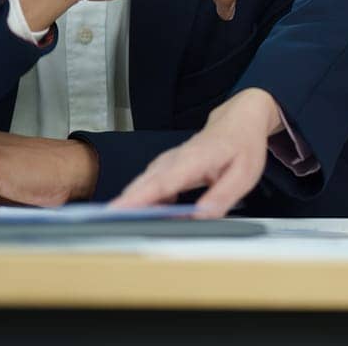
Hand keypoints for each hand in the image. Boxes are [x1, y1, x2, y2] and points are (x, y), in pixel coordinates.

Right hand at [111, 87, 282, 215]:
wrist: (239, 120)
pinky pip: (148, 188)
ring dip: (127, 207)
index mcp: (194, 160)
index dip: (137, 200)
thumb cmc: (242, 145)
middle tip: (104, 228)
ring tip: (114, 228)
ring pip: (141, 187)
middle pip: (142, 187)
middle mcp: (174, 160)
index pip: (161, 184)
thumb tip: (200, 218)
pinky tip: (140, 220)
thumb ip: (221, 197)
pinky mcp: (165, 169)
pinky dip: (140, 203)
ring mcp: (166, 163)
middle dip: (122, 208)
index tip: (116, 213)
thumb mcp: (244, 175)